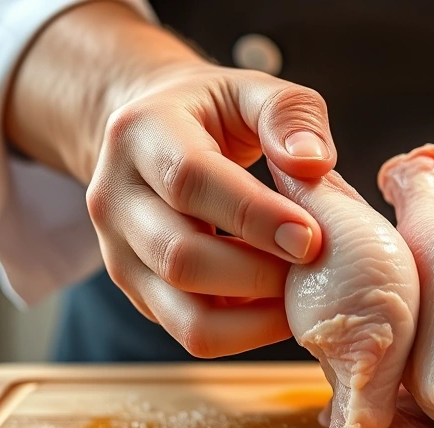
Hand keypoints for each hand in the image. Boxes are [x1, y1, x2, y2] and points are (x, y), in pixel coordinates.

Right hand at [6, 3, 335, 356]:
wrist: (150, 137)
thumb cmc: (211, 113)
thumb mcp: (249, 89)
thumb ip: (288, 113)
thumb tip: (313, 163)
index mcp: (140, 134)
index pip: (189, 181)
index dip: (254, 215)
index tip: (311, 236)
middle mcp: (115, 199)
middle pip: (182, 258)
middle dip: (260, 273)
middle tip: (318, 268)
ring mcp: (120, 254)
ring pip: (186, 315)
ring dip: (257, 316)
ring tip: (304, 293)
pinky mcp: (140, 294)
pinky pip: (195, 333)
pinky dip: (247, 331)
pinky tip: (282, 306)